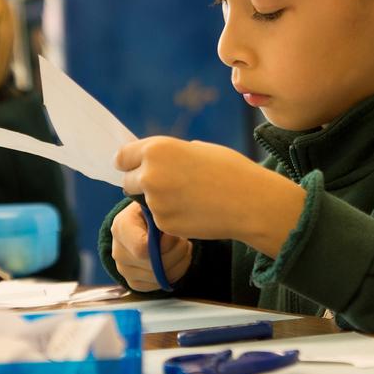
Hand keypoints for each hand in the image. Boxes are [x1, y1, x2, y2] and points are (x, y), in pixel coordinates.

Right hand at [110, 202, 192, 290]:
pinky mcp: (133, 282)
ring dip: (179, 263)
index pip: (143, 248)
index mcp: (121, 227)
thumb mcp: (155, 204)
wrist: (144, 222)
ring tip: (183, 248)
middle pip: (154, 265)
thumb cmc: (152, 211)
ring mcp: (124, 270)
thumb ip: (160, 214)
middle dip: (176, 253)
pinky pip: (158, 285)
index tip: (175, 234)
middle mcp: (118, 251)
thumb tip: (170, 234)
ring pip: (159, 277)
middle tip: (184, 240)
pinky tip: (177, 260)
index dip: (166, 244)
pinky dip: (174, 274)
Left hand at [115, 136, 303, 254]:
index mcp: (157, 149)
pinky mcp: (164, 224)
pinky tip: (194, 211)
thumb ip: (171, 154)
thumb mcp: (198, 149)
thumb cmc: (231, 170)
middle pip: (127, 181)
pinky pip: (158, 219)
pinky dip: (171, 217)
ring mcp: (155, 202)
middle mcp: (150, 174)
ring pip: (143, 202)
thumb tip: (155, 160)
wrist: (251, 202)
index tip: (135, 168)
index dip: (130, 163)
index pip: (122, 157)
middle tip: (167, 187)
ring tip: (189, 198)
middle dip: (141, 184)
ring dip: (157, 202)